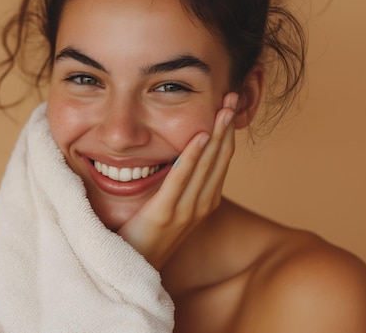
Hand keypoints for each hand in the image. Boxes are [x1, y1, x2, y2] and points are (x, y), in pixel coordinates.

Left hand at [117, 92, 237, 269]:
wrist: (133, 269)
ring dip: (216, 135)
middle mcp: (200, 205)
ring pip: (206, 166)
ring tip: (223, 109)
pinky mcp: (164, 215)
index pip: (220, 160)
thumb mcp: (171, 206)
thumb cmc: (148, 235)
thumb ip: (179, 184)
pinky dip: (191, 158)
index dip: (226, 133)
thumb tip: (179, 156)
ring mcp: (185, 211)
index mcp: (203, 201)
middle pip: (219, 159)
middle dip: (226, 127)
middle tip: (232, 97)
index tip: (230, 106)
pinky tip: (199, 136)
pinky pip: (180, 180)